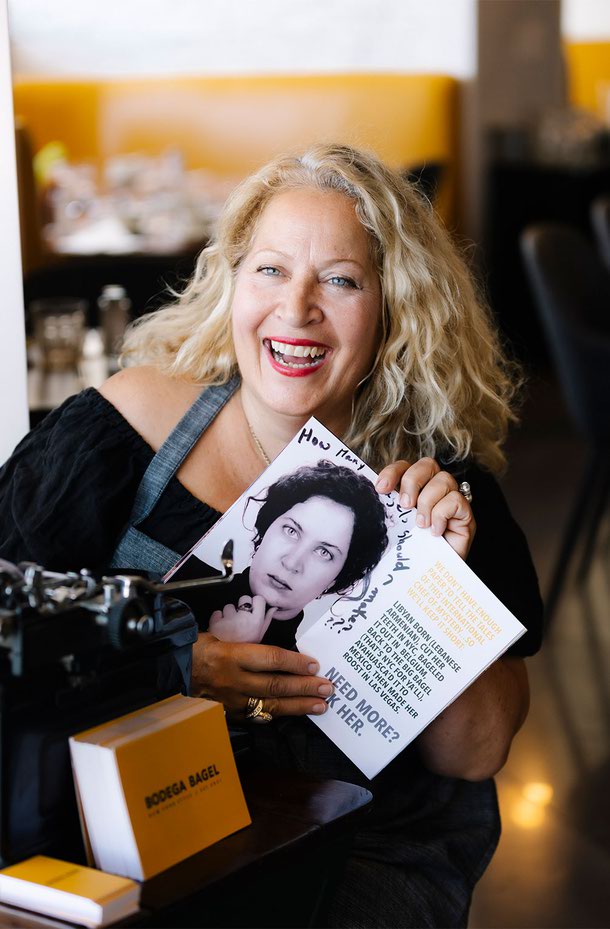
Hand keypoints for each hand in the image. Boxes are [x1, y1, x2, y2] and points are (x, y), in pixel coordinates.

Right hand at [191, 632, 333, 717]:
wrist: (171, 670)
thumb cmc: (197, 648)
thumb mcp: (220, 636)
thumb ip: (248, 645)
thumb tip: (278, 653)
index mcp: (231, 656)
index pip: (270, 659)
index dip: (295, 662)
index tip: (314, 665)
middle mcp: (234, 680)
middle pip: (275, 685)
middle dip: (304, 687)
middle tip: (327, 687)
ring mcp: (232, 701)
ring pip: (270, 705)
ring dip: (298, 705)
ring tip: (320, 705)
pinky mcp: (229, 714)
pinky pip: (257, 716)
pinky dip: (277, 715)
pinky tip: (294, 714)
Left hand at [209, 594, 277, 643]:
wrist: (225, 661)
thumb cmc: (244, 648)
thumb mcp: (260, 637)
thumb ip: (266, 621)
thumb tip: (274, 608)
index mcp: (256, 622)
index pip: (259, 599)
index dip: (255, 603)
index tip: (253, 609)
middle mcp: (243, 618)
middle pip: (244, 598)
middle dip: (242, 607)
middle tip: (240, 619)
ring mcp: (229, 620)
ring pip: (229, 606)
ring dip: (229, 614)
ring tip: (230, 626)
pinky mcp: (215, 623)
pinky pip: (217, 613)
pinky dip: (217, 619)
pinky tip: (220, 627)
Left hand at [376, 457, 474, 559]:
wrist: (432, 577)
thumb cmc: (413, 551)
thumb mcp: (397, 528)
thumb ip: (390, 511)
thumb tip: (375, 497)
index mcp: (416, 489)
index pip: (405, 467)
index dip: (392, 472)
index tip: (381, 489)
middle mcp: (435, 489)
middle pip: (427, 464)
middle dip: (412, 481)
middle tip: (405, 505)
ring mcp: (452, 499)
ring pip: (444, 479)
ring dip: (427, 502)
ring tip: (421, 525)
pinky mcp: (466, 514)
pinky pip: (456, 500)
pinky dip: (442, 514)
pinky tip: (436, 531)